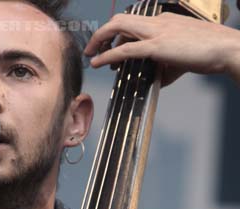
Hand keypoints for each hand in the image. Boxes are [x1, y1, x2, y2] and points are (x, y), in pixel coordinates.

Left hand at [84, 12, 239, 85]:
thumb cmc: (207, 53)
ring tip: (91, 55)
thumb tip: (155, 80)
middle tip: (92, 49)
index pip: (132, 24)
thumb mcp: (180, 60)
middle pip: (120, 20)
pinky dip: (107, 55)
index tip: (108, 48)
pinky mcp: (156, 46)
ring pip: (118, 27)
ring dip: (100, 40)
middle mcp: (157, 22)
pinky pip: (125, 49)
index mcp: (163, 22)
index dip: (116, 35)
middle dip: (102, 34)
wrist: (224, 49)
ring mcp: (156, 32)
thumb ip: (164, 68)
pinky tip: (98, 63)